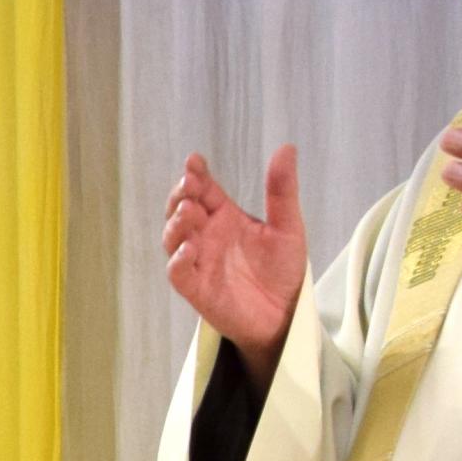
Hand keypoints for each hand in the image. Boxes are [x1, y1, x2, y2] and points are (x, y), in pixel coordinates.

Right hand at [161, 146, 305, 365]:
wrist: (285, 313)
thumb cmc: (282, 269)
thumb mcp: (288, 226)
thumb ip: (282, 190)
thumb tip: (287, 148)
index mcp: (224, 216)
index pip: (203, 189)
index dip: (195, 174)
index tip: (194, 161)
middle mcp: (206, 235)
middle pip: (181, 209)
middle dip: (180, 195)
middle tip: (189, 184)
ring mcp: (198, 261)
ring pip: (173, 238)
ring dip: (177, 223)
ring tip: (189, 211)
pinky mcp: (197, 289)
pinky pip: (178, 273)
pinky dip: (179, 260)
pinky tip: (191, 248)